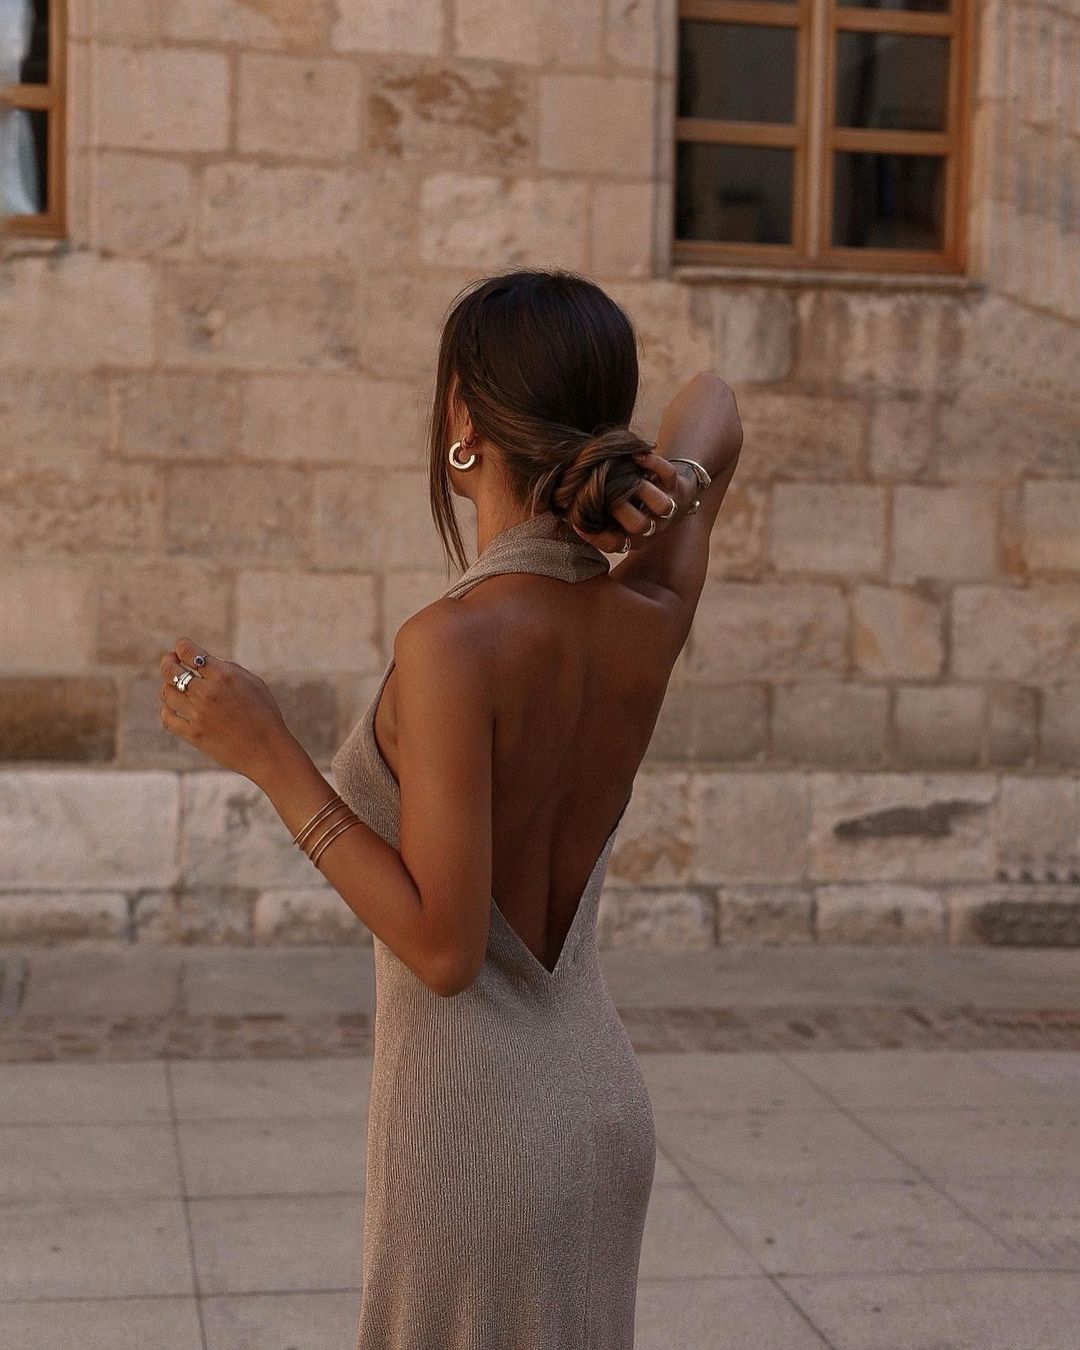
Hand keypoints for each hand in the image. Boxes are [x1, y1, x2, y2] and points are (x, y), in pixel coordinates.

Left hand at [158, 637, 294, 782]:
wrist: (268, 751)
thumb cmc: (265, 715)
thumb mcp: (254, 683)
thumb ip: (228, 669)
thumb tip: (203, 663)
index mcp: (224, 675)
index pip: (188, 652)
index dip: (181, 646)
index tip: (181, 649)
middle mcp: (207, 692)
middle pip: (170, 669)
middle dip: (168, 662)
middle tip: (170, 661)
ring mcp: (198, 714)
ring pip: (166, 693)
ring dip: (168, 686)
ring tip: (174, 687)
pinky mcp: (193, 734)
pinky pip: (167, 718)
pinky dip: (167, 710)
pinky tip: (173, 708)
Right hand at [571, 453, 697, 553]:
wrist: (676, 490)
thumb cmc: (634, 502)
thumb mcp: (614, 515)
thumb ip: (593, 514)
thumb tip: (556, 506)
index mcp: (632, 538)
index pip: (613, 545)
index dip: (594, 535)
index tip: (576, 520)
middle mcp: (652, 528)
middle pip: (639, 526)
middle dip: (620, 508)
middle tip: (605, 492)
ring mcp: (668, 507)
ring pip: (660, 504)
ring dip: (641, 488)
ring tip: (625, 474)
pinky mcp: (677, 486)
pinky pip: (667, 473)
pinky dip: (651, 462)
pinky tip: (634, 456)